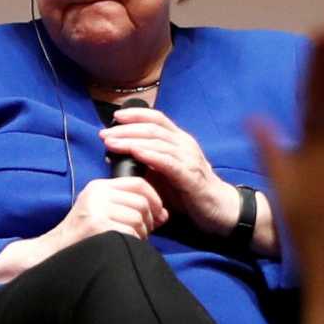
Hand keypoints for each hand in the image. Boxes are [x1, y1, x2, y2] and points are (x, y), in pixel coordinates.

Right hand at [0, 177, 168, 285]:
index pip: (138, 183)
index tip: (159, 214)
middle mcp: (98, 194)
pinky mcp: (97, 226)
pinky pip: (130, 232)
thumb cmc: (83, 237)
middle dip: (149, 220)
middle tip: (142, 233)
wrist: (52, 253)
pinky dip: (133, 243)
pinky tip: (123, 247)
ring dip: (141, 234)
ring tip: (129, 241)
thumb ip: (131, 207)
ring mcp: (96, 209)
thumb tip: (165, 213)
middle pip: (142, 202)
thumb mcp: (102, 212)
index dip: (155, 198)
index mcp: (99, 186)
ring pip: (138, 218)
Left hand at [100, 107, 237, 234]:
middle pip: (153, 128)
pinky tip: (134, 153)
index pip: (157, 119)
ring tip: (111, 143)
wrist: (218, 209)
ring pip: (158, 142)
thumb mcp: (163, 174)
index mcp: (179, 140)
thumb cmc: (188, 192)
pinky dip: (150, 155)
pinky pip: (168, 162)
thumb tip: (114, 156)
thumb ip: (144, 163)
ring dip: (131, 140)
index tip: (115, 116)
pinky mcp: (190, 176)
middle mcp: (185, 144)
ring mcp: (189, 158)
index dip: (136, 114)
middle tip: (104, 134)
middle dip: (126, 129)